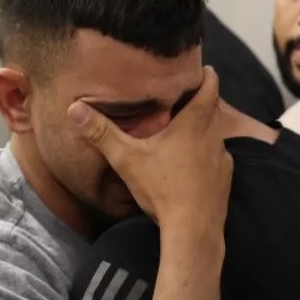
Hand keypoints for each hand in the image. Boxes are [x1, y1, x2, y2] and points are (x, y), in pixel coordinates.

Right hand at [68, 66, 232, 233]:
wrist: (193, 230)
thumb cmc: (162, 188)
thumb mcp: (126, 158)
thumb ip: (101, 133)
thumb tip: (74, 109)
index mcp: (194, 124)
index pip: (210, 87)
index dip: (207, 76)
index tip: (201, 69)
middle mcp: (214, 137)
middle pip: (212, 110)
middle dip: (200, 104)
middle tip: (182, 99)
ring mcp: (223, 160)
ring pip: (215, 136)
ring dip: (203, 132)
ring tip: (184, 134)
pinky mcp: (226, 181)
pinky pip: (217, 161)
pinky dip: (207, 158)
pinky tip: (191, 168)